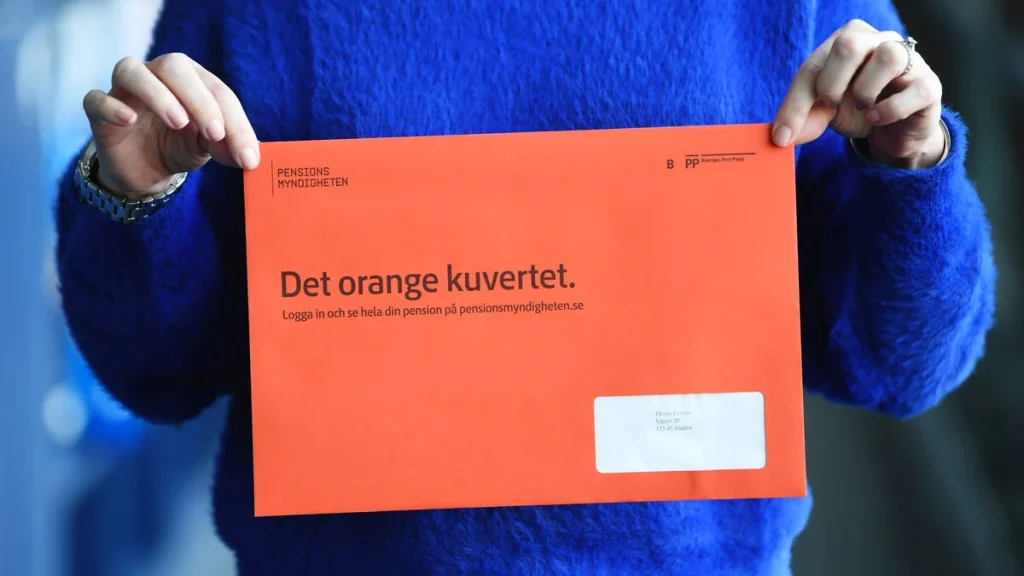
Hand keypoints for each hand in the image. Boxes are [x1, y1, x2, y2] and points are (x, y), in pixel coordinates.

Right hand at [83, 52, 259, 198]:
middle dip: (199, 99)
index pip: (216, 90)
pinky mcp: (99, 111)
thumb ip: (226, 146)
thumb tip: (250, 158)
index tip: (246, 155)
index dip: (234, 122)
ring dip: (158, 94)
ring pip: (132, 71)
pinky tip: (129, 120)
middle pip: (174, 67)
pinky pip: (96, 99)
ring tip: (178, 123)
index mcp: (191, 79)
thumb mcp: (207, 148)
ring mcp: (124, 90)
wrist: (145, 172)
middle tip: (215, 132)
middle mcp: (157, 75)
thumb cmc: (179, 148)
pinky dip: (111, 106)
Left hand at [772, 19, 945, 168]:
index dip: (796, 102)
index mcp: (847, 41)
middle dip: (831, 83)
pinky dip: (889, 110)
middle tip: (830, 106)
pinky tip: (878, 119)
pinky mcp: (929, 85)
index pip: (813, 64)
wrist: (892, 133)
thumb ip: (801, 118)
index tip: (783, 135)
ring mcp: (909, 60)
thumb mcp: (823, 112)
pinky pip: (913, 90)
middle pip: (850, 43)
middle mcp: (879, 40)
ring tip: (862, 107)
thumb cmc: (856, 110)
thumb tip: (780, 138)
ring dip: (865, 90)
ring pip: (888, 56)